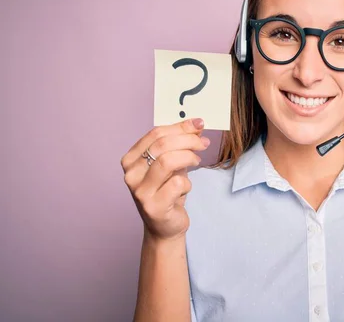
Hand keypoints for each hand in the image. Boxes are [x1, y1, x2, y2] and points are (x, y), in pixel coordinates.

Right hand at [120, 118, 209, 240]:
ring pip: (167, 161)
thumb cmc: (168, 191)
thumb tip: (197, 125)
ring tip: (197, 160)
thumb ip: (179, 145)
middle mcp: (131, 174)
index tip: (199, 124)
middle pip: (162, 145)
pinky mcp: (153, 206)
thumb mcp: (171, 164)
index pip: (155, 134)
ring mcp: (140, 191)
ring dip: (188, 157)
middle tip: (204, 142)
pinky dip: (188, 183)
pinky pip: (177, 184)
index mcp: (131, 159)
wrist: (165, 227)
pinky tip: (186, 187)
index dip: (180, 126)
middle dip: (188, 140)